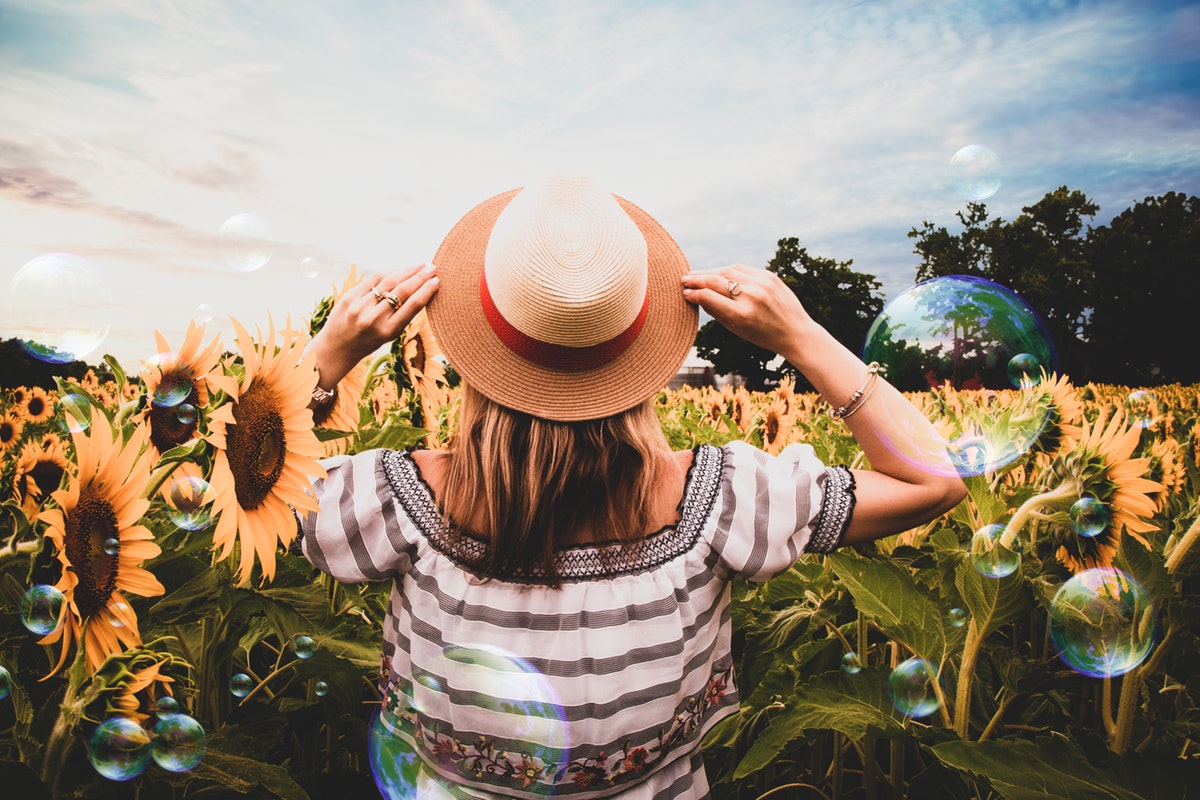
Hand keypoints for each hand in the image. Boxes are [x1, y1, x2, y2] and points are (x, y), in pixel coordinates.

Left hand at [310, 263, 438, 386]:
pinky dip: (388, 273)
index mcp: (388, 331)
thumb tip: (421, 288)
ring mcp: (360, 306)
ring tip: (419, 266)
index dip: (426, 291)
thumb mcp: (389, 335)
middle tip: (432, 268)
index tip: (437, 281)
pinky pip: (373, 279)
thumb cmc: (369, 341)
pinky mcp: (349, 296)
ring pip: (388, 281)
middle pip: (402, 290)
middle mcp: (374, 318)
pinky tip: (399, 270)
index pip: (412, 306)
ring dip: (406, 271)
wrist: (337, 347)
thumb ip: (402, 315)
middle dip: (419, 277)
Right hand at [681, 265, 815, 359]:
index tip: (685, 293)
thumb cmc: (763, 335)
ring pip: (727, 271)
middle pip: (715, 281)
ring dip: (710, 272)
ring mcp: (762, 283)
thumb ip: (716, 312)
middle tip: (684, 280)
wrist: (796, 331)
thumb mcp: (737, 330)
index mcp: (742, 315)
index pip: (709, 297)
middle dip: (697, 279)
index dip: (694, 294)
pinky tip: (717, 273)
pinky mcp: (769, 275)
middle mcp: (751, 296)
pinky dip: (727, 270)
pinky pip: (742, 269)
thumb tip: (696, 295)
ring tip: (697, 275)